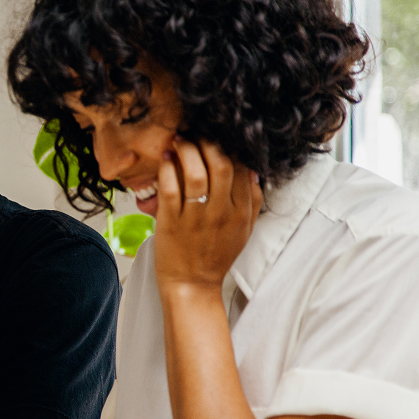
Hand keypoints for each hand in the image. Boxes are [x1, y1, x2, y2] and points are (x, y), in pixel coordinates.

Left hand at [154, 136, 262, 291]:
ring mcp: (195, 218)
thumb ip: (252, 199)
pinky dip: (167, 170)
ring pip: (195, 173)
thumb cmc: (215, 255)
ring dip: (186, 151)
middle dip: (207, 142)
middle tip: (195, 132)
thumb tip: (253, 168)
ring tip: (179, 140)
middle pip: (221, 165)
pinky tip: (166, 159)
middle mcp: (221, 213)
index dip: (228, 145)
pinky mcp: (171, 224)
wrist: (192, 285)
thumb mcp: (244, 229)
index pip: (241, 167)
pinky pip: (170, 189)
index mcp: (241, 211)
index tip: (216, 135)